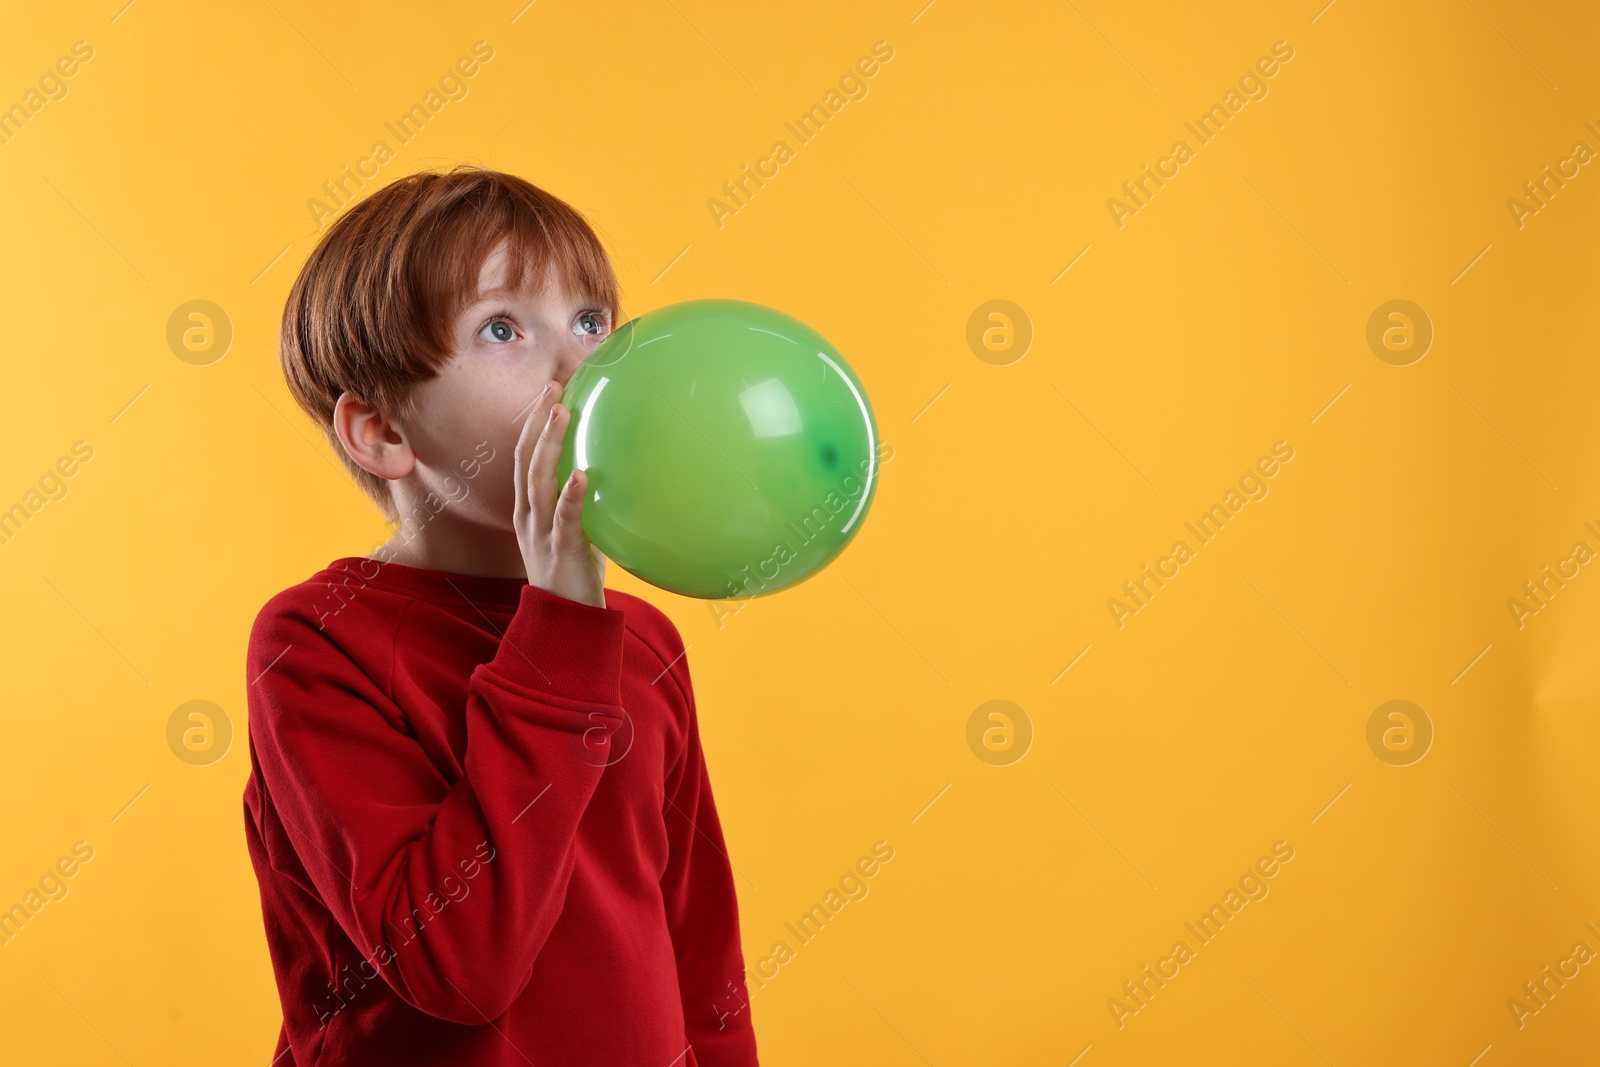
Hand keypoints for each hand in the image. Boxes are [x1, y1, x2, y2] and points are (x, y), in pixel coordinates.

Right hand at [513, 379, 606, 607]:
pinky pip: (565, 519)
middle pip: (526, 458)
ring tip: (562, 413)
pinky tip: (581, 474)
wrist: (565, 620)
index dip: (534, 422)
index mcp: (529, 507)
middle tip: (552, 386)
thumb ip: (583, 500)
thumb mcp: (575, 527)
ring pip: (538, 481)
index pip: (526, 456)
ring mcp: (540, 532)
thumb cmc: (574, 570)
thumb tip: (608, 468)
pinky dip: (571, 495)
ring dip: (550, 444)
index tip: (549, 390)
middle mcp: (529, 514)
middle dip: (537, 421)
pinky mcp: (560, 551)